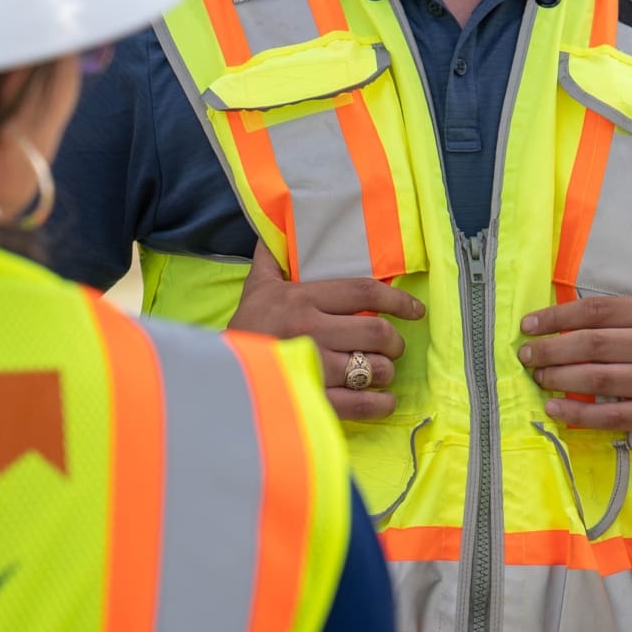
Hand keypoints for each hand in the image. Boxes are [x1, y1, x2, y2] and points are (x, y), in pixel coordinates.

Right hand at [228, 240, 423, 421]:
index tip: (415, 309)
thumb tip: (277, 227)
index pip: (364, 292)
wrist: (215, 378)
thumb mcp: (256, 288)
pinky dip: (380, 403)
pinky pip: (360, 403)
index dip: (398, 300)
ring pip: (373, 368)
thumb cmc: (243, 330)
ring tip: (382, 372)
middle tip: (393, 345)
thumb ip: (272, 258)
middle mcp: (311, 330)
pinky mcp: (312, 401)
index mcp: (302, 299)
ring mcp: (312, 368)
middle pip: (376, 331)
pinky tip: (383, 401)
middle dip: (394, 341)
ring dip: (386, 372)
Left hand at [516, 276, 631, 445]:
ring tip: (537, 376)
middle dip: (551, 349)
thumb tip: (622, 246)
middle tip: (526, 354)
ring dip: (559, 378)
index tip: (530, 324)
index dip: (558, 317)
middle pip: (592, 344)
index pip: (597, 311)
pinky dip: (577, 413)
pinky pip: (609, 415)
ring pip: (597, 379)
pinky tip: (555, 407)